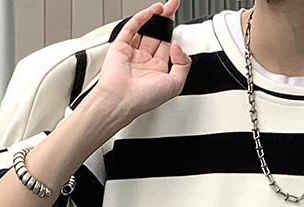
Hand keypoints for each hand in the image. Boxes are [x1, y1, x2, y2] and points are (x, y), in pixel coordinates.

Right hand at [93, 0, 191, 126]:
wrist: (121, 100)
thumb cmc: (144, 99)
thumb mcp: (175, 85)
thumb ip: (183, 65)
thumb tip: (177, 46)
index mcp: (157, 71)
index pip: (168, 47)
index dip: (174, 34)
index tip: (180, 22)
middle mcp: (145, 61)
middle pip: (158, 35)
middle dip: (166, 20)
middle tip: (173, 5)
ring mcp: (132, 53)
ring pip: (145, 29)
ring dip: (155, 16)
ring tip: (165, 6)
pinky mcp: (120, 46)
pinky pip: (132, 27)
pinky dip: (142, 17)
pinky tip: (152, 11)